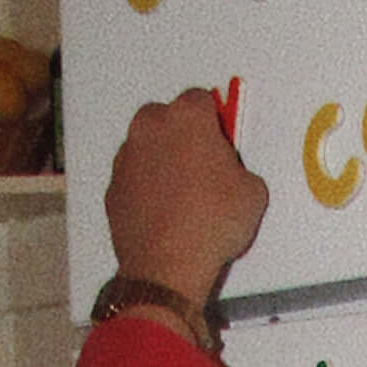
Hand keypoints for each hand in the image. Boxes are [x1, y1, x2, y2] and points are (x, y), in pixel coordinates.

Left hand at [104, 90, 268, 306]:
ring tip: (185, 198)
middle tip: (204, 170)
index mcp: (187, 116)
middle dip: (184, 137)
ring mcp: (127, 156)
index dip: (215, 122)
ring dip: (164, 162)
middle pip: (169, 118)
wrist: (167, 266)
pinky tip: (165, 214)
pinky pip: (134, 178)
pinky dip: (146, 189)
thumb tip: (234, 177)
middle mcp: (151, 127)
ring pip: (148, 147)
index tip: (221, 141)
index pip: (202, 99)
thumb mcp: (252, 194)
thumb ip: (241, 170)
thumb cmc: (209, 225)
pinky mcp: (114, 186)